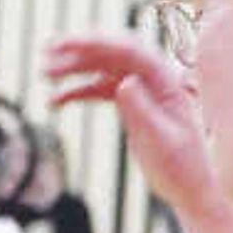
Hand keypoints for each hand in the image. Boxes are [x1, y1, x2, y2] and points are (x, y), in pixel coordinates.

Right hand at [46, 30, 228, 223]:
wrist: (188, 188)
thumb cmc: (180, 168)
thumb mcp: (161, 142)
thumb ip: (142, 112)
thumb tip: (123, 82)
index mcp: (165, 80)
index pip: (127, 51)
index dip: (95, 44)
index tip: (66, 46)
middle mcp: (152, 78)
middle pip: (111, 53)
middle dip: (78, 50)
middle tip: (46, 51)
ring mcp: (140, 89)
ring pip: (101, 68)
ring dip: (72, 68)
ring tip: (44, 73)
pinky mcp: (129, 104)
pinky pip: (98, 90)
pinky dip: (76, 92)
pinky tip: (54, 102)